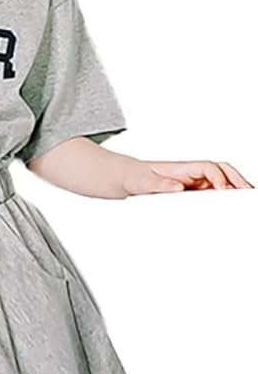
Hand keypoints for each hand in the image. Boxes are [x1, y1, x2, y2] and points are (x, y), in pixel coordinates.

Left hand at [122, 158, 253, 195]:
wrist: (128, 179)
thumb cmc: (135, 177)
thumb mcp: (144, 182)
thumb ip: (159, 184)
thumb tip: (178, 187)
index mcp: (183, 168)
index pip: (208, 167)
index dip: (218, 176)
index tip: (223, 188)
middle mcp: (192, 173)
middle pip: (222, 171)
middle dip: (236, 180)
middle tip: (247, 192)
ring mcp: (194, 182)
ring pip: (221, 182)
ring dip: (234, 188)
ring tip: (247, 199)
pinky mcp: (193, 192)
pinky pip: (214, 193)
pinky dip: (226, 197)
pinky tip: (233, 205)